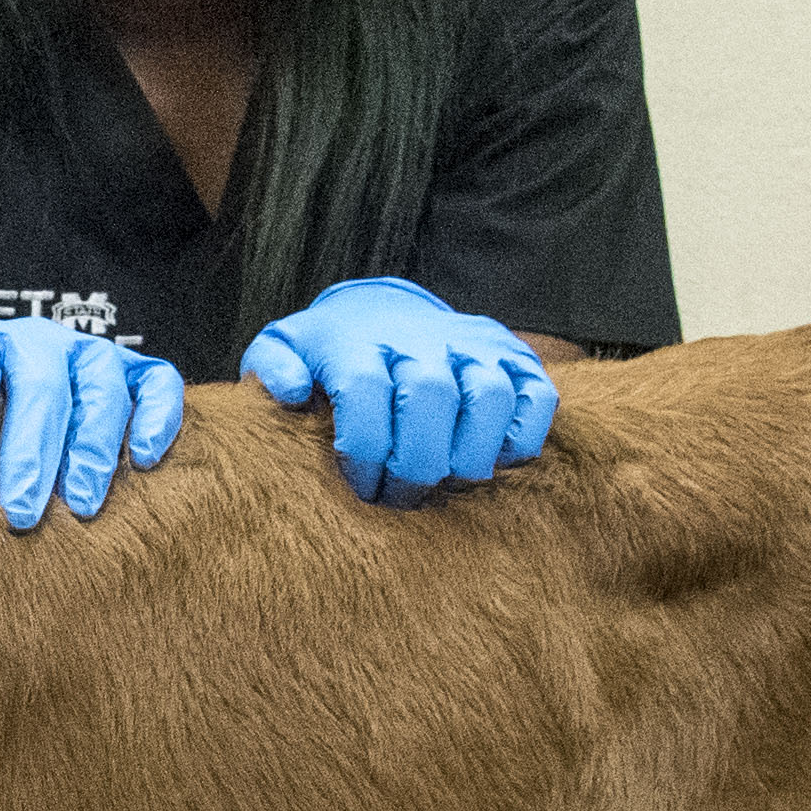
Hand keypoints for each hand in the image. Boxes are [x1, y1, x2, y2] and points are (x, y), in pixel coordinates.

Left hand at [0, 314, 186, 529]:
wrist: (13, 382)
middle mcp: (34, 343)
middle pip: (39, 385)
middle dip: (30, 451)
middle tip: (18, 514)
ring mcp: (89, 356)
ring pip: (100, 388)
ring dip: (94, 446)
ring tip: (81, 504)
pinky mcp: (138, 374)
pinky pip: (158, 385)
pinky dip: (156, 416)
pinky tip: (147, 459)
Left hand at [242, 280, 556, 503]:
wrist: (382, 312)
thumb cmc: (328, 352)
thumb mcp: (284, 348)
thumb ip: (273, 367)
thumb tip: (289, 392)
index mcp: (360, 340)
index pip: (364, 389)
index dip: (363, 450)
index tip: (359, 486)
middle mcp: (421, 338)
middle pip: (430, 397)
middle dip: (415, 464)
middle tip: (400, 498)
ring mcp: (474, 345)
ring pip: (489, 396)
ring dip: (471, 454)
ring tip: (447, 482)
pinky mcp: (517, 357)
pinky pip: (538, 398)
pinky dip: (522, 438)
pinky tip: (491, 459)